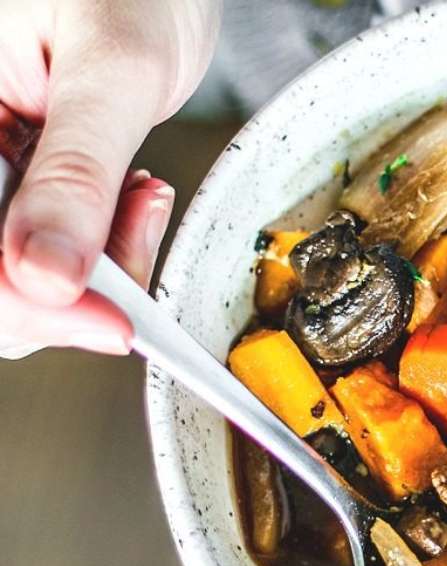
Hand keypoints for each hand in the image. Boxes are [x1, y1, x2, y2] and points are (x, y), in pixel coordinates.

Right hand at [0, 0, 218, 357]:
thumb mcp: (113, 71)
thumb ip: (77, 172)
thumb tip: (47, 277)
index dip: (21, 300)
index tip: (107, 319)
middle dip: (63, 291)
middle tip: (132, 248)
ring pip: (13, 279)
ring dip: (92, 270)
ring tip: (138, 201)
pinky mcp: (17, 188)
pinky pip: (46, 256)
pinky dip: (102, 252)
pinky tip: (130, 202)